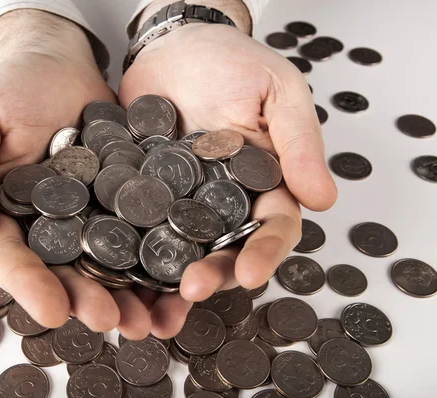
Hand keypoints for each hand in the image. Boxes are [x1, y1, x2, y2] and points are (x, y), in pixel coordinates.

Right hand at [0, 10, 155, 338]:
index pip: (11, 257)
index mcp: (3, 214)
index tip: (54, 312)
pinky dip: (157, 257)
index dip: (30, 286)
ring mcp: (88, 217)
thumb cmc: (10, 86)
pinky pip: (140, 232)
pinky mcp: (124, 202)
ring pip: (105, 263)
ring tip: (148, 318)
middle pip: (64, 271)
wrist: (59, 65)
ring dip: (126, 293)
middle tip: (113, 321)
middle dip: (87, 299)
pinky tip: (176, 279)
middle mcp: (46, 225)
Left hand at [119, 23, 336, 328]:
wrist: (174, 46)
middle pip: (223, 250)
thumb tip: (323, 199)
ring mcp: (179, 203)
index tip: (250, 274)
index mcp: (262, 185)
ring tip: (152, 313)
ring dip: (167, 286)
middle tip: (192, 290)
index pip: (271, 227)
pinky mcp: (140, 196)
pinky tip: (113, 279)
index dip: (263, 253)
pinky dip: (126, 256)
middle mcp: (222, 203)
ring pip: (178, 252)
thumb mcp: (277, 92)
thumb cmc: (233, 61)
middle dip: (212, 274)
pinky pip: (134, 229)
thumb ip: (299, 142)